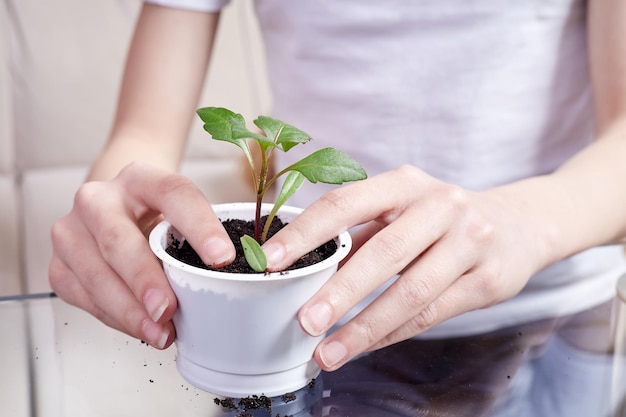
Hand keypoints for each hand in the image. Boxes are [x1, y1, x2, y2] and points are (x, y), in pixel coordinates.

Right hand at [49, 162, 234, 348]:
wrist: (116, 209)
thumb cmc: (155, 215)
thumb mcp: (180, 212)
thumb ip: (204, 236)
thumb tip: (237, 273)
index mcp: (141, 178)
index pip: (173, 193)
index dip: (199, 226)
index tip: (221, 258)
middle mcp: (98, 199)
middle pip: (118, 238)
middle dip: (143, 279)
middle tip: (169, 309)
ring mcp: (71, 231)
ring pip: (95, 273)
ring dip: (129, 310)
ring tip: (161, 332)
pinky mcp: (59, 264)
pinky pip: (84, 297)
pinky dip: (115, 318)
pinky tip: (140, 328)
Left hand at [263, 165, 554, 370]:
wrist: (519, 224)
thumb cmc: (443, 218)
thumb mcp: (402, 210)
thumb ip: (360, 235)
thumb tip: (303, 269)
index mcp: (405, 183)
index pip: (346, 203)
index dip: (305, 233)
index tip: (269, 261)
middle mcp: (440, 205)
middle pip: (383, 252)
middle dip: (339, 291)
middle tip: (303, 321)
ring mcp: (469, 241)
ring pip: (410, 292)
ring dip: (364, 327)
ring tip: (327, 351)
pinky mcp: (489, 279)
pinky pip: (432, 314)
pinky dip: (392, 334)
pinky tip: (364, 346)